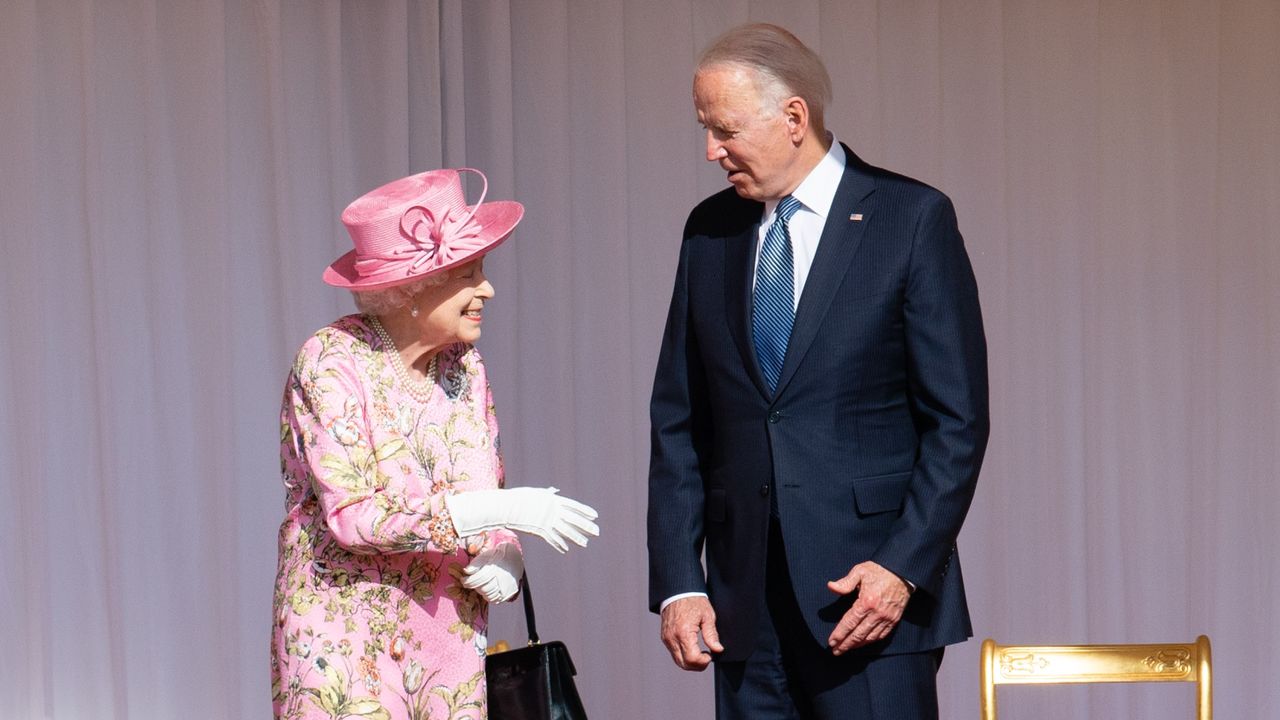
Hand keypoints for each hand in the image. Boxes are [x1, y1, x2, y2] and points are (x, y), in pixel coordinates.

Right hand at [446, 487, 598, 552]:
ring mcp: (547, 521)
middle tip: (597, 532)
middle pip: (573, 520)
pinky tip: (566, 550)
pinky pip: (552, 539)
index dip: (585, 511)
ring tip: (586, 544)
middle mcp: (554, 511)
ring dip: (577, 538)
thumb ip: (547, 494)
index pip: (574, 506)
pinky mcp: (540, 530)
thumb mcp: (536, 493)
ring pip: (566, 531)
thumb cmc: (519, 498)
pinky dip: (559, 544)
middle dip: (586, 526)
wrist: (507, 506)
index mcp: (554, 500)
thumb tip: (554, 491)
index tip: (595, 516)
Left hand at [462, 543, 522, 602]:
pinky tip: (488, 590)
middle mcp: (500, 579)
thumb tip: (466, 571)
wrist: (514, 559)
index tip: (463, 579)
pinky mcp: (508, 593)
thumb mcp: (485, 556)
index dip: (467, 581)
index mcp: (494, 569)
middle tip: (473, 582)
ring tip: (481, 585)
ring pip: (488, 596)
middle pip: (483, 589)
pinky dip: (489, 597)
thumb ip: (475, 564)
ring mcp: (505, 587)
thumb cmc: (497, 557)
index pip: (477, 580)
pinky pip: (495, 600)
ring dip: (482, 592)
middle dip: (475, 587)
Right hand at [659, 596, 723, 670]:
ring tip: (700, 653)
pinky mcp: (665, 638)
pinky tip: (692, 648)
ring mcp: (667, 639)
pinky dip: (683, 656)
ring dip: (690, 662)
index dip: (704, 662)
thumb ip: (712, 635)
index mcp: (684, 633)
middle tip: (707, 657)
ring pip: (678, 661)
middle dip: (697, 665)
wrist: (677, 591)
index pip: (692, 659)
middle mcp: (672, 638)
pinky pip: (674, 653)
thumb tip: (718, 649)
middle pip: (684, 664)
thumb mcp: (707, 616)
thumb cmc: (693, 601)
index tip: (710, 655)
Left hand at [826, 561, 909, 654]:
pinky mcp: (894, 620)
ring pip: (870, 637)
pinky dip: (871, 641)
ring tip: (846, 649)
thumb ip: (845, 582)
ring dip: (857, 645)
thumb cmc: (879, 570)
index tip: (831, 642)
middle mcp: (877, 613)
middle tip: (836, 651)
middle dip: (846, 644)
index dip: (840, 634)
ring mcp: (887, 618)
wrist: (902, 572)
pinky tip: (863, 643)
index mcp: (867, 601)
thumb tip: (830, 587)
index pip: (849, 622)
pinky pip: (881, 635)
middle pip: (858, 634)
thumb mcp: (860, 571)